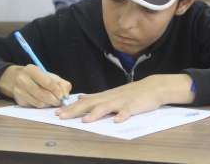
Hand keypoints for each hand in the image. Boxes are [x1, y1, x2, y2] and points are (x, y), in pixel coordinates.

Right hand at [0, 64, 71, 107]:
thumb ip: (61, 83)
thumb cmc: (37, 76)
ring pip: (39, 103)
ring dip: (49, 104)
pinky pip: (34, 106)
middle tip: (59, 101)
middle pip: (42, 94)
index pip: (47, 82)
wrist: (15, 78)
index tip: (62, 96)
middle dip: (54, 100)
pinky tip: (43, 101)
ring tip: (52, 101)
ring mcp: (19, 91)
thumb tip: (65, 95)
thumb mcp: (49, 75)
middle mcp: (23, 79)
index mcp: (31, 70)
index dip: (57, 90)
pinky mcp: (19, 101)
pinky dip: (42, 105)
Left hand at [56, 74, 193, 122]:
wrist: (152, 87)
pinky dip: (122, 116)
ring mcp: (122, 101)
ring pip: (107, 107)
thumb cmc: (131, 92)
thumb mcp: (111, 93)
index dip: (70, 108)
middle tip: (62, 116)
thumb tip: (80, 97)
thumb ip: (96, 97)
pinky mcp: (134, 106)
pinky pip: (127, 111)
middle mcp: (110, 98)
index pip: (84, 102)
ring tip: (85, 120)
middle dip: (75, 111)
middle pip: (90, 104)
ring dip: (95, 113)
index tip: (57, 113)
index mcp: (104, 96)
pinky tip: (117, 121)